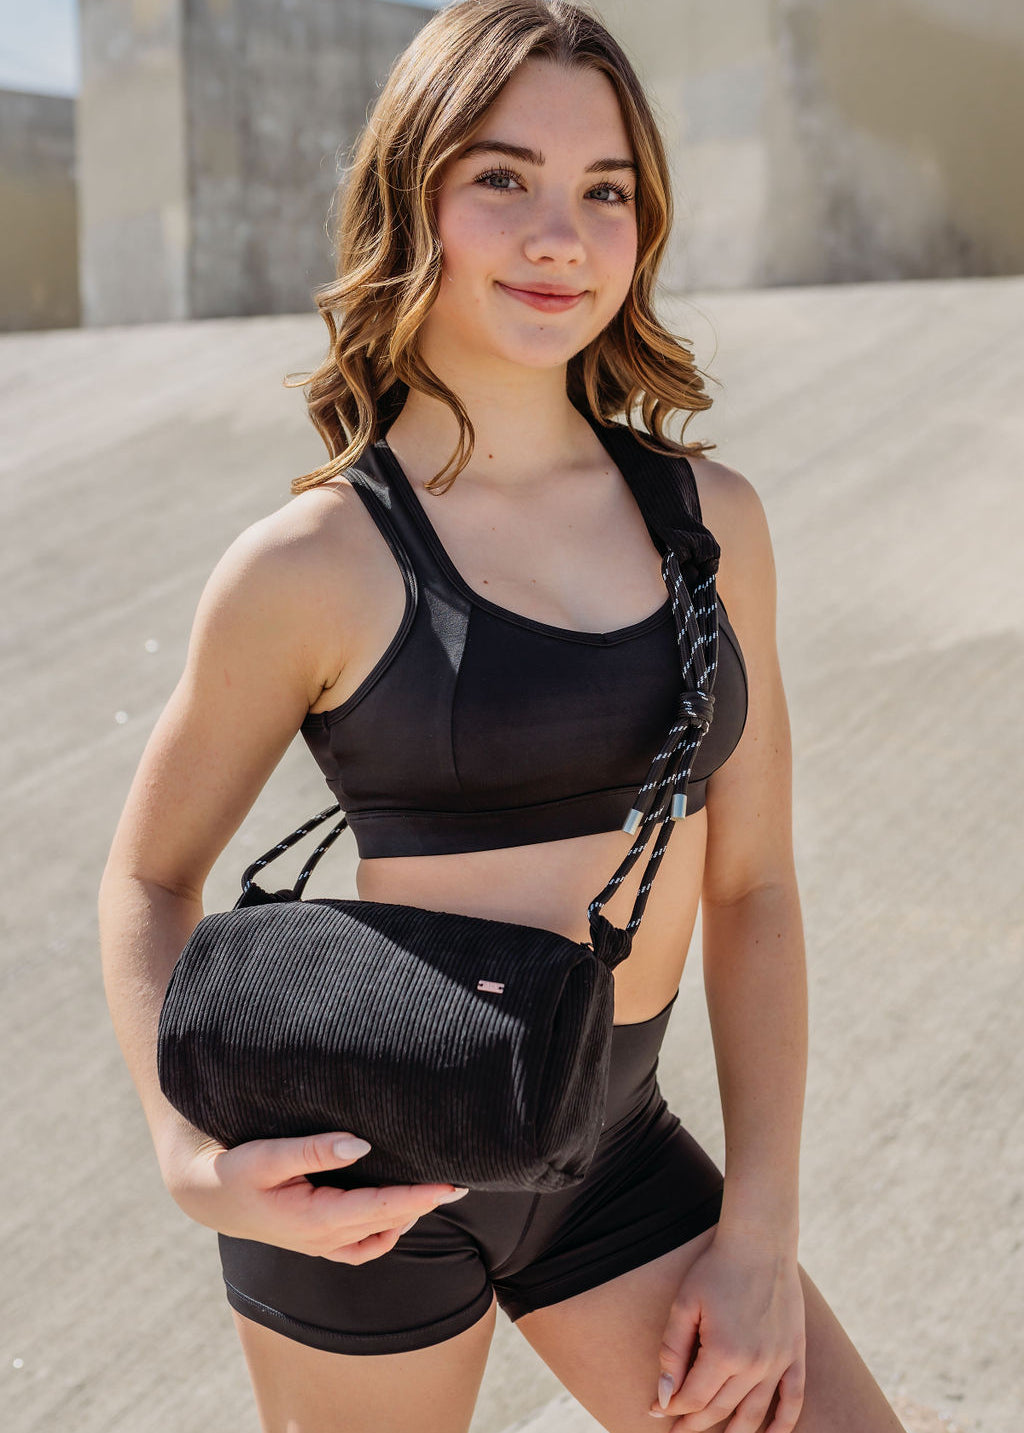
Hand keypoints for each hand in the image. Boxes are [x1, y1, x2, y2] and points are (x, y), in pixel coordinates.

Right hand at [162, 1128, 469, 1261]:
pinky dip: (386, 1232)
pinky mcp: (317, 1241)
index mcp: (315, 1218)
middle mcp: (323, 1238)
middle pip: (388, 1223)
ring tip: (435, 1192)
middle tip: (460, 1181)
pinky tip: (398, 1213)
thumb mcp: (269, 1155)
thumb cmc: (236, 1168)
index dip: (421, 1197)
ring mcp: (321, 1244)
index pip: (382, 1209)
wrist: (208, 1195)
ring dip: (408, 1218)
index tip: (453, 1184)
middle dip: (425, 1204)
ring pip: (378, 1239)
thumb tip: (362, 1145)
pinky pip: (362, 1246)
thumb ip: (315, 1151)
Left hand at [648, 1228, 805, 1430]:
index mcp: (724, 1353)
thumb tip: (663, 1396)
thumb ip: (672, 1352)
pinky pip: (794, 1399)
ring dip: (734, 1432)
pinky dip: (783, 1424)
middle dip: (694, 1424)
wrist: (760, 1242)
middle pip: (720, 1410)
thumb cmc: (716, 1269)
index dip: (671, 1408)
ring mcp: (779, 1362)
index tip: (655, 1412)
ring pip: (755, 1414)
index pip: (693, 1397)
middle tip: (677, 1432)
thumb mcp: (685, 1304)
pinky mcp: (796, 1353)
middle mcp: (754, 1365)